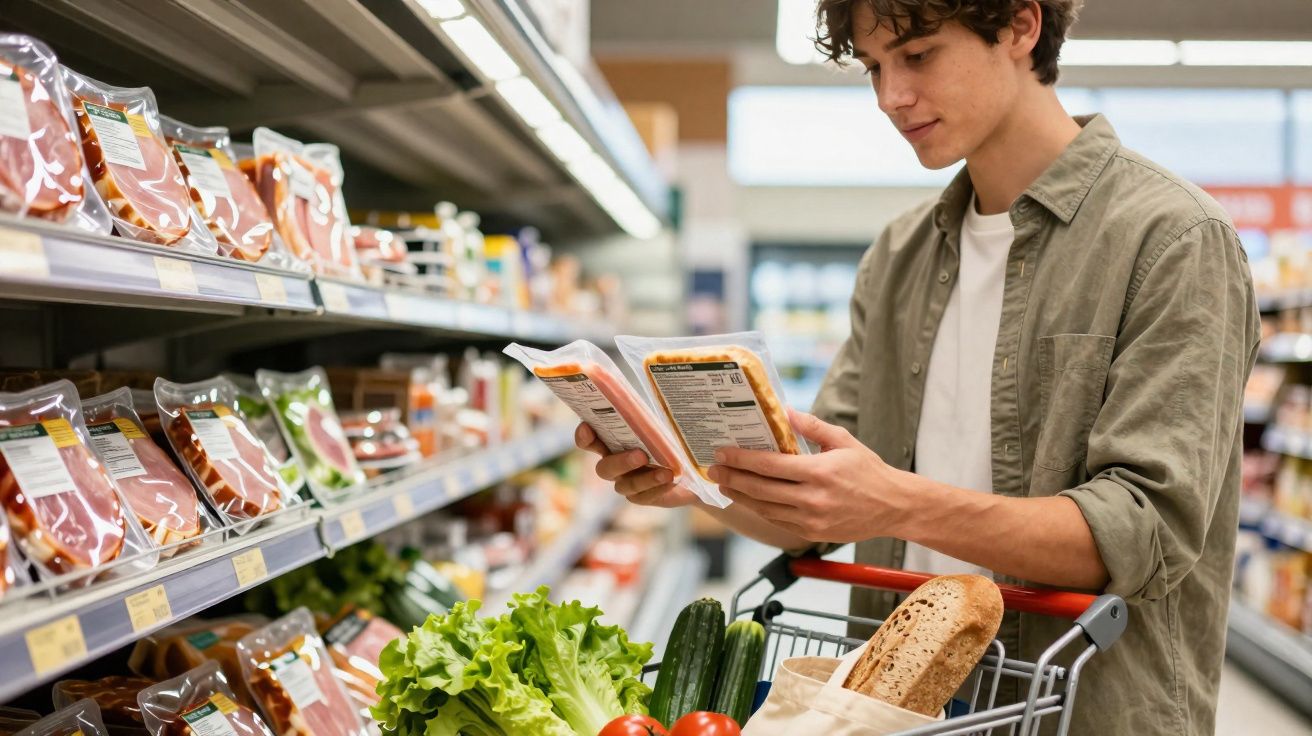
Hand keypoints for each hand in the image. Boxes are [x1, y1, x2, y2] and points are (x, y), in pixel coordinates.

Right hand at [574, 423, 698, 508]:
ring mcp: (626, 482)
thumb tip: (659, 392)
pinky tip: (670, 480)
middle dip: (620, 462)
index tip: (587, 427)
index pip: (590, 440)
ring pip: (624, 486)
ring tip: (666, 472)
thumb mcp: (662, 425)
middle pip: (604, 468)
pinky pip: (643, 496)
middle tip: (641, 455)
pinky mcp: (641, 496)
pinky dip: (657, 488)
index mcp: (612, 441)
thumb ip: (652, 418)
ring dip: (645, 478)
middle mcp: (614, 463)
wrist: (689, 466)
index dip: (584, 435)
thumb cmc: (671, 438)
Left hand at [708, 409, 910, 542]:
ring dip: (741, 497)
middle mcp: (813, 499)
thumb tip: (785, 412)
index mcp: (819, 473)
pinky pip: (778, 522)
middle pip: (760, 489)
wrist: (894, 507)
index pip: (769, 466)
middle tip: (714, 470)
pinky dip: (761, 510)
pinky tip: (750, 499)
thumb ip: (812, 427)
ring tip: (725, 485)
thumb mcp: (844, 441)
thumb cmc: (869, 470)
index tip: (722, 454)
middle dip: (733, 479)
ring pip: (765, 509)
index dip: (741, 460)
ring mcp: (811, 520)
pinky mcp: (812, 534)